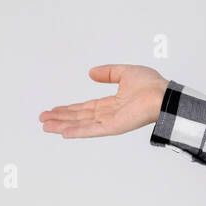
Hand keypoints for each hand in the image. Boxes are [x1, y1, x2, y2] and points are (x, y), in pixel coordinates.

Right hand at [39, 64, 168, 137]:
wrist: (163, 95)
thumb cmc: (152, 85)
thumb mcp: (126, 72)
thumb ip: (109, 72)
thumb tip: (91, 72)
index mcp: (113, 103)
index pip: (86, 108)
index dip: (69, 109)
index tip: (54, 109)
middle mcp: (110, 114)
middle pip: (80, 117)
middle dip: (61, 118)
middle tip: (43, 119)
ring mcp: (111, 122)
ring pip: (81, 124)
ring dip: (62, 125)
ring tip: (45, 126)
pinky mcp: (114, 127)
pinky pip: (92, 130)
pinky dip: (77, 131)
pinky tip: (63, 132)